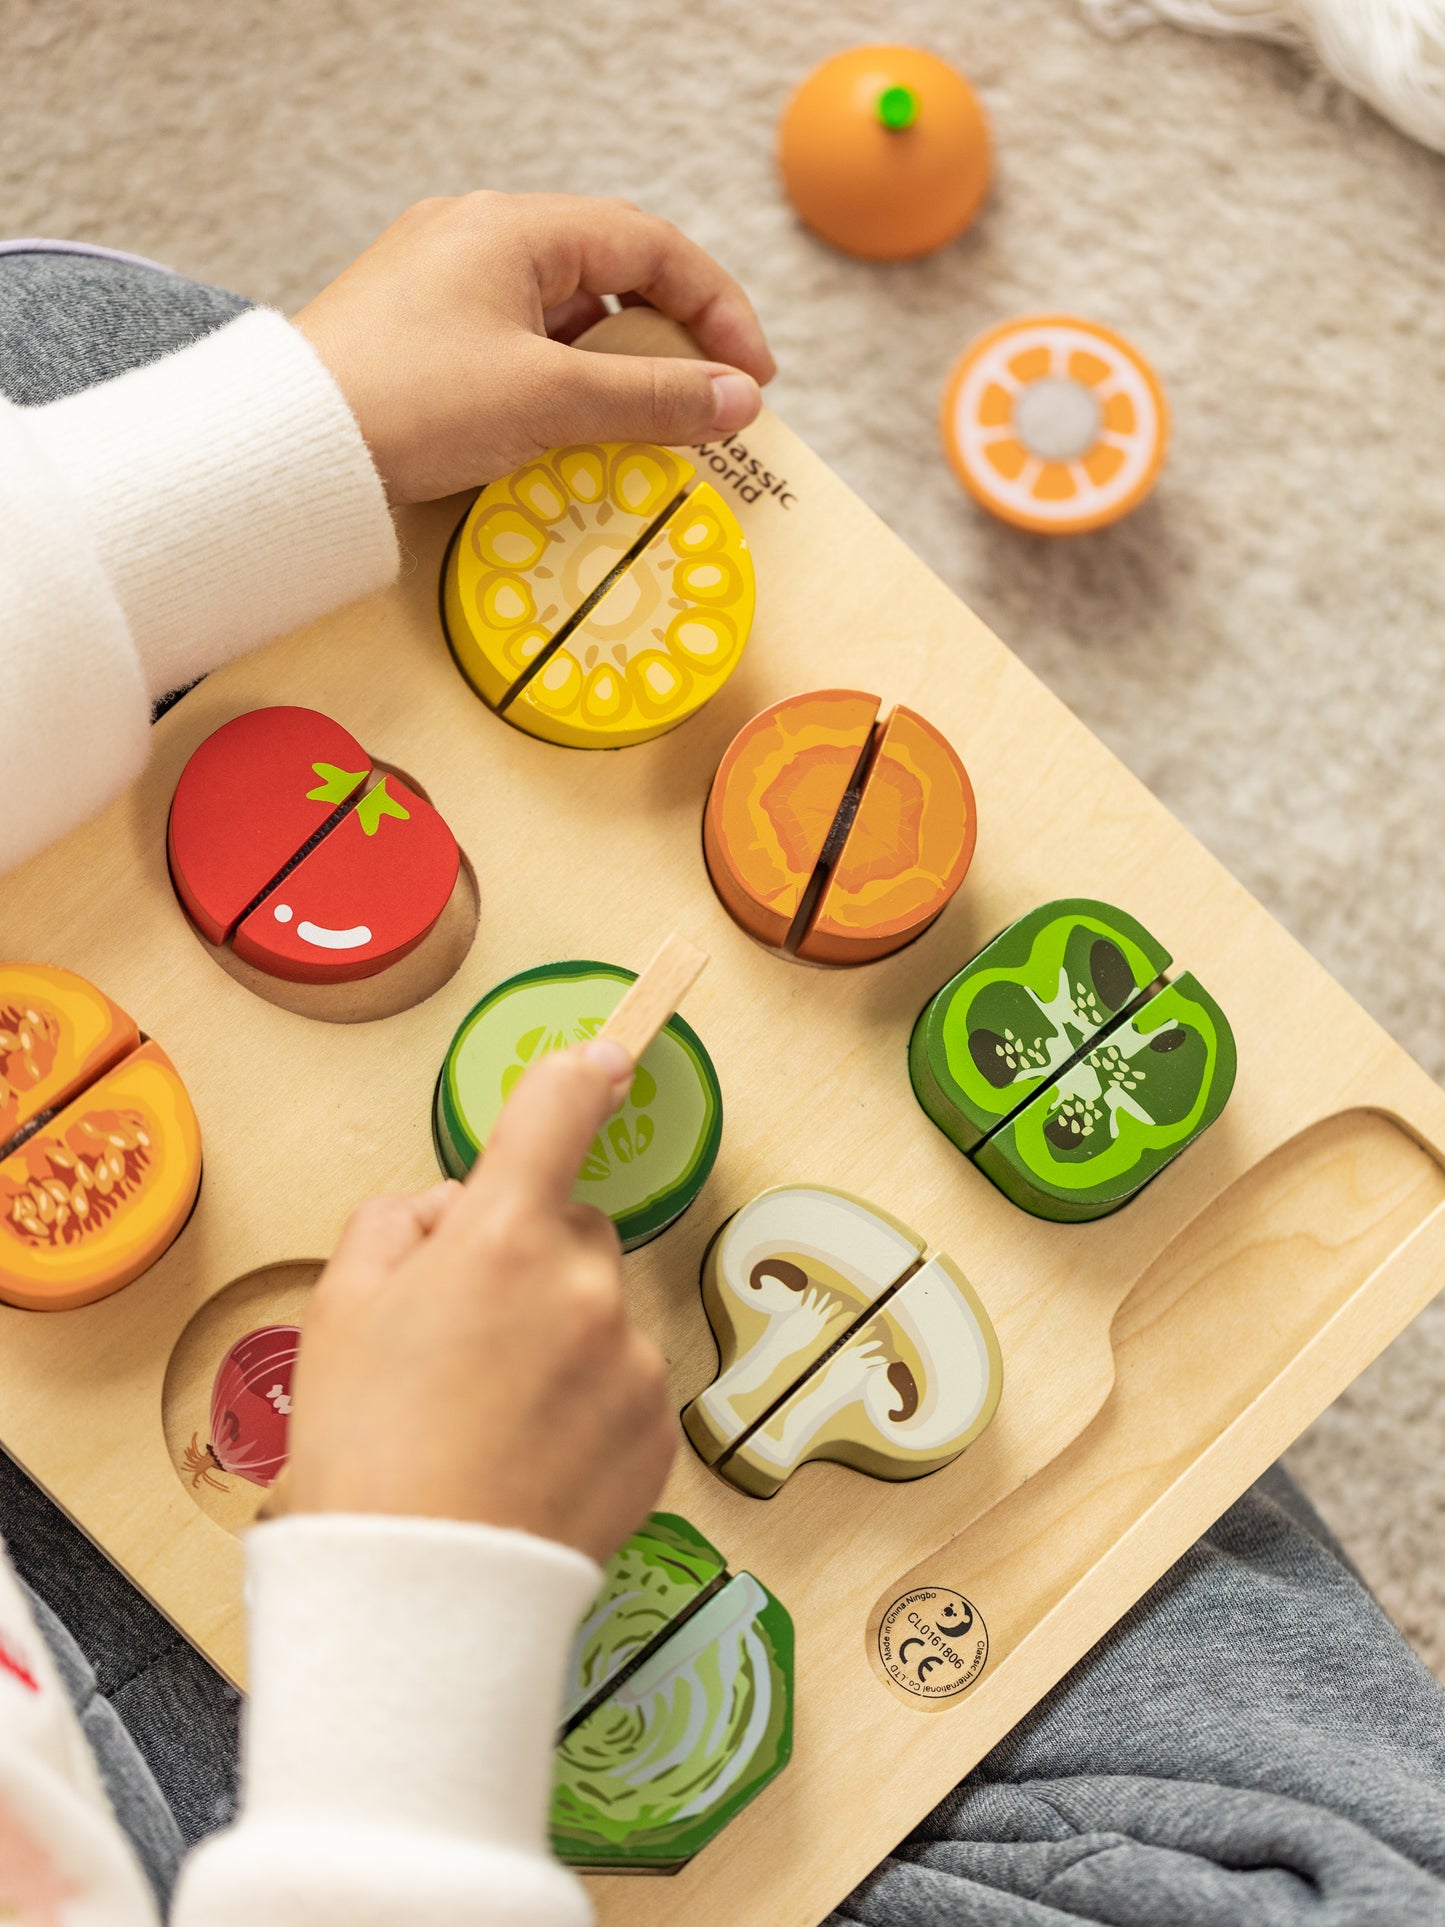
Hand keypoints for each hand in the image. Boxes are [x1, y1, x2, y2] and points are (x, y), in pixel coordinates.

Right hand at [285, 1039, 675, 1565]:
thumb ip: (398, 1222)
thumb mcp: (338, 1306)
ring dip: (560, 1338)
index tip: (605, 1056)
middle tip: (461, 1334)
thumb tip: (448, 1209)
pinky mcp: (659, 1432)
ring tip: (489, 1418)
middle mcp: (585, 1286)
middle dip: (529, 1256)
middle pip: (572, 1230)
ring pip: (598, 1314)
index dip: (580, 1075)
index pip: (556, 1115)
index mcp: (503, 1238)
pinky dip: (587, 1405)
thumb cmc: (365, 1448)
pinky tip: (529, 1455)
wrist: (423, 1595)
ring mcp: (631, 1362)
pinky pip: (623, 1385)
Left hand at [292, 191, 775, 502]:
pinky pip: (520, 345)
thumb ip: (652, 398)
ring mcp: (445, 283)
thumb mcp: (548, 400)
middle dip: (671, 337)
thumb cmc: (404, 404)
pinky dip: (564, 382)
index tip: (750, 377)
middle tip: (706, 401)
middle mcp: (479, 238)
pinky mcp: (423, 334)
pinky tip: (573, 431)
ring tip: (645, 425)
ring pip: (565, 314)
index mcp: (513, 227)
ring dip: (617, 366)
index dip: (716, 308)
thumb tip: (736, 400)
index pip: (650, 245)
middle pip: (612, 272)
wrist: (287, 449)